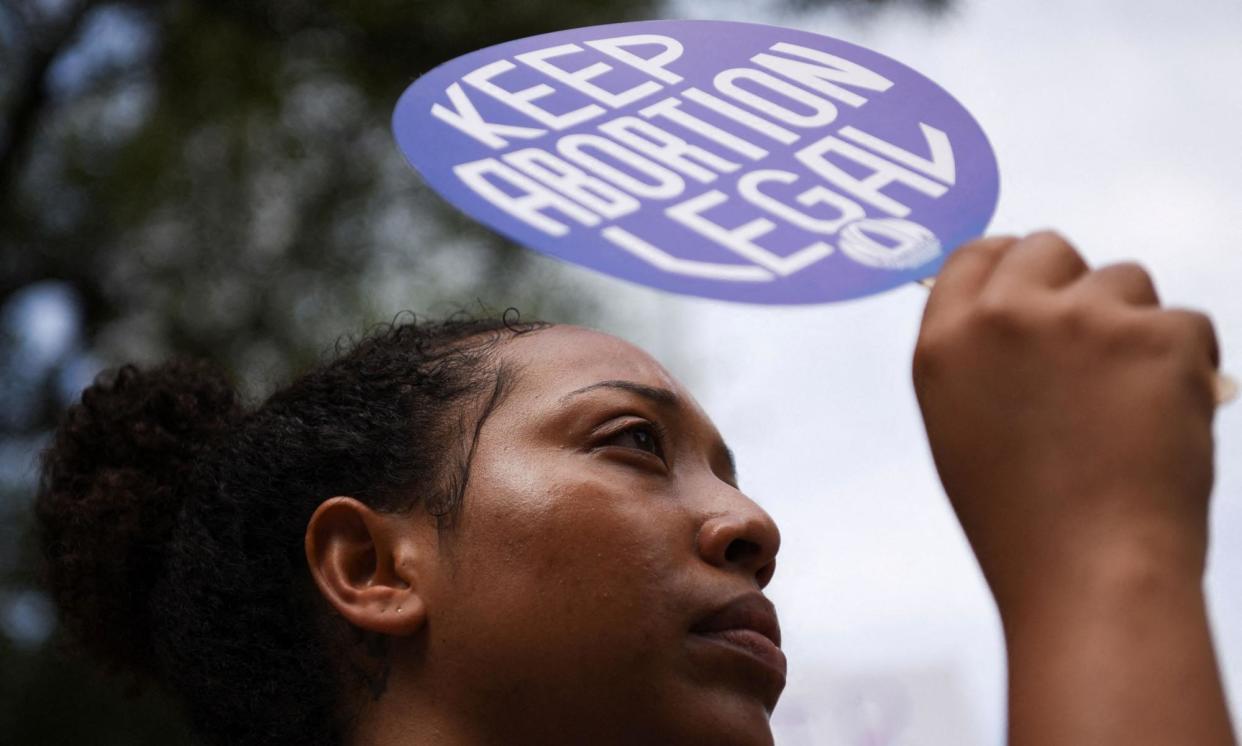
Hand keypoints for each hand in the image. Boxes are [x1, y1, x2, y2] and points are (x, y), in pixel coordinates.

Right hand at [912, 231, 1219, 613]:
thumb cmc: (1022, 522)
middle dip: (1074, 285)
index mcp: (945, 342)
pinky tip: (1166, 419)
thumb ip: (976, 358)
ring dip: (1133, 324)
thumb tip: (1020, 316)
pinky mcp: (1158, 334)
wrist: (1090, 572)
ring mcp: (1083, 319)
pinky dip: (1186, 363)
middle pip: (1049, 248)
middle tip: (1094, 345)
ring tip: (1129, 402)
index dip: (1009, 264)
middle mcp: (1005, 316)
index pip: (975, 256)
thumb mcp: (959, 427)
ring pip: (1125, 280)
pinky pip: (1186, 324)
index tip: (1036, 283)